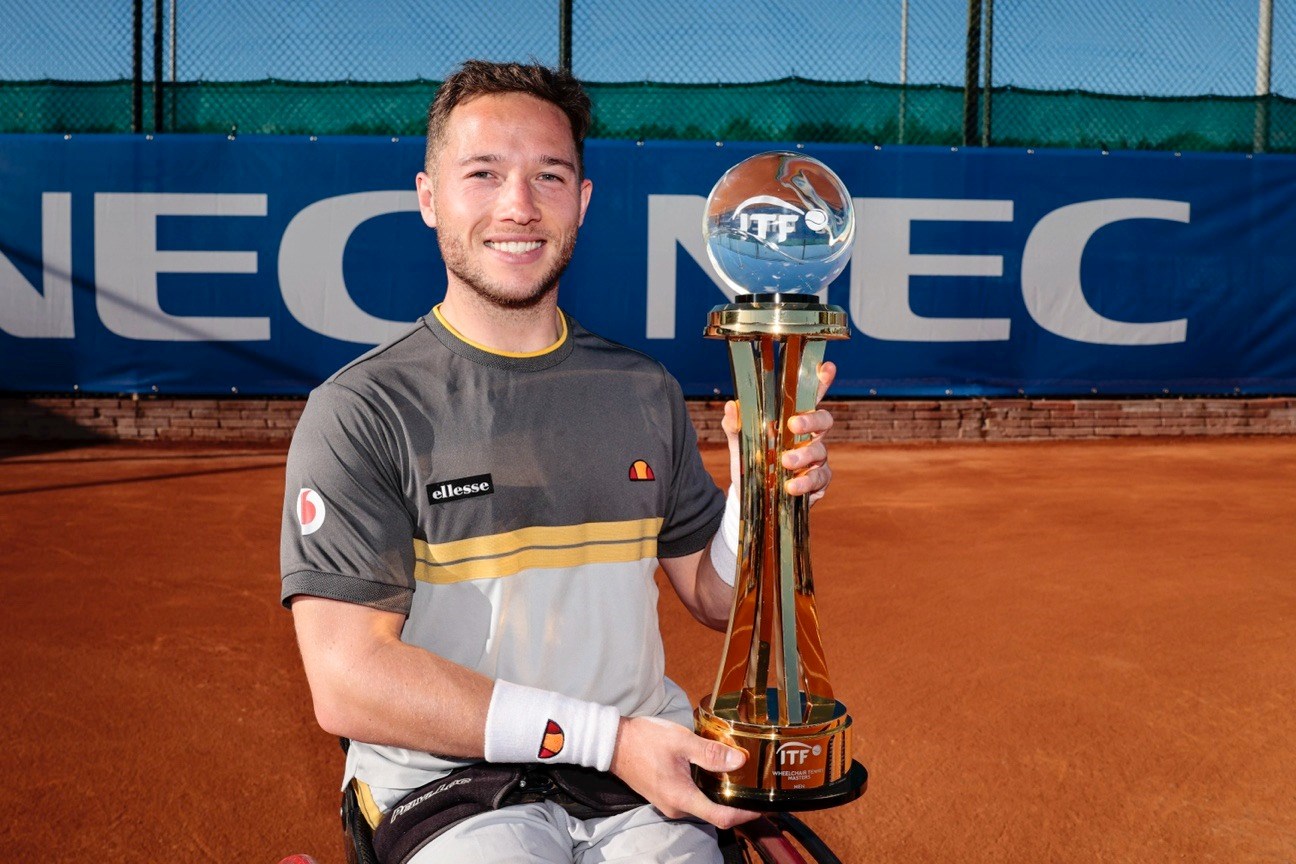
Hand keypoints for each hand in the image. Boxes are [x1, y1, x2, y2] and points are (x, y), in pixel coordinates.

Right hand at [610, 716, 759, 828]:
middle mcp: (677, 808)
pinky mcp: (666, 797)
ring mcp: (669, 804)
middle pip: (715, 814)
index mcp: (682, 797)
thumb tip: (739, 761)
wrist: (613, 743)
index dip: (746, 814)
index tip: (763, 805)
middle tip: (755, 786)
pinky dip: (707, 791)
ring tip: (739, 777)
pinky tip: (714, 774)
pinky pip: (693, 799)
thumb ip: (710, 753)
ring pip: (704, 806)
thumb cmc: (644, 740)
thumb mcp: (681, 741)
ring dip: (722, 796)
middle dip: (737, 803)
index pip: (722, 817)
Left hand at [722, 361, 835, 504]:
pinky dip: (806, 483)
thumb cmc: (751, 460)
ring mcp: (816, 460)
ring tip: (785, 462)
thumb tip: (731, 405)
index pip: (810, 397)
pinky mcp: (817, 483)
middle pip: (824, 421)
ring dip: (804, 456)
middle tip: (793, 424)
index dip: (821, 381)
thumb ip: (735, 424)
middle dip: (811, 420)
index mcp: (793, 420)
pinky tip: (791, 486)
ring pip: (821, 452)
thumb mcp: (740, 441)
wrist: (750, 495)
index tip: (825, 368)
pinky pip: (820, 480)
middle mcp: (810, 437)